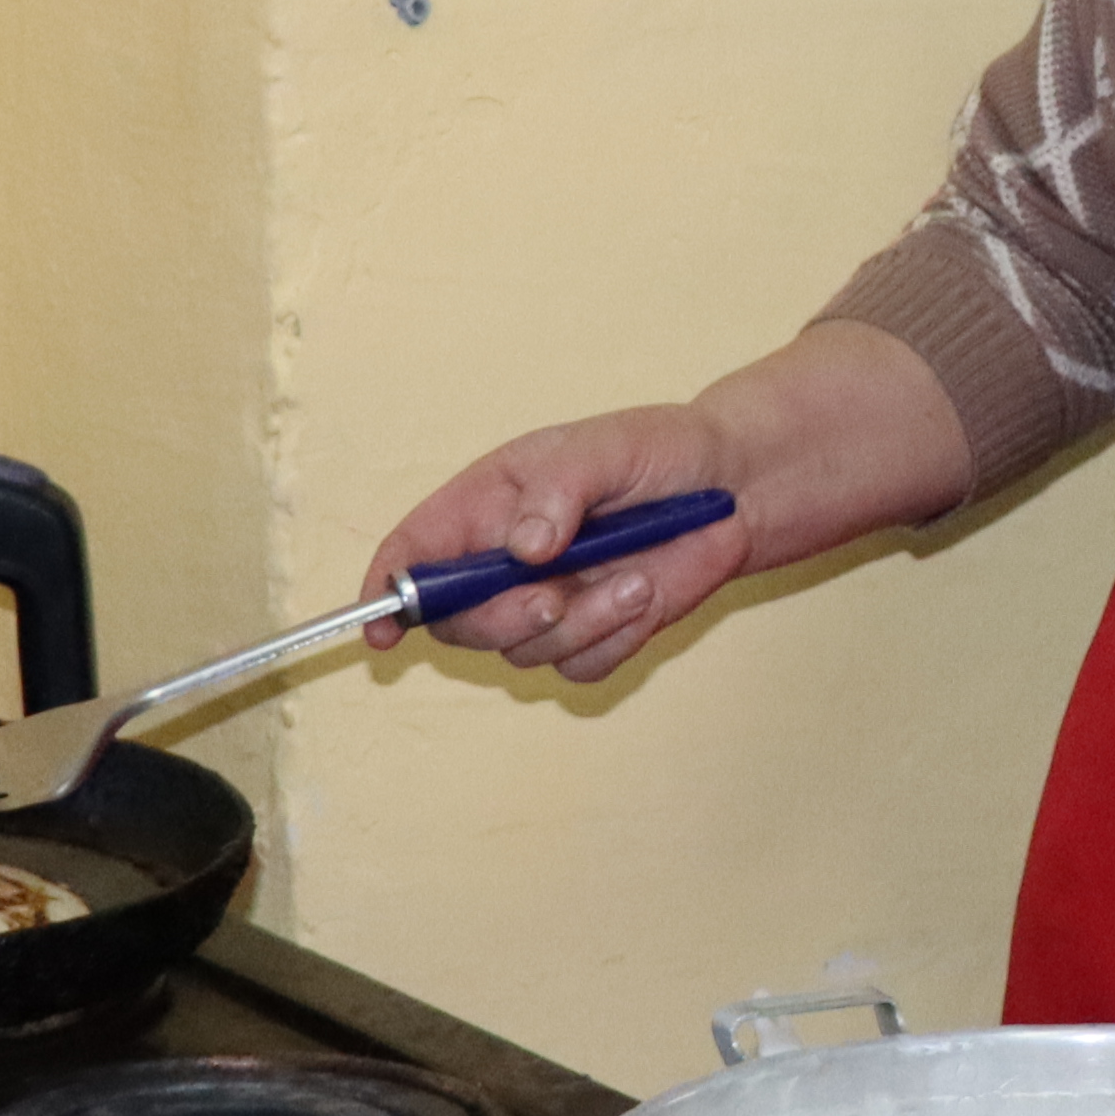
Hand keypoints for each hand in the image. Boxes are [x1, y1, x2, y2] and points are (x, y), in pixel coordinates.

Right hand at [368, 410, 758, 684]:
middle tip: (551, 599)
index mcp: (484, 507)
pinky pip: (580, 666)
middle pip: (456, 622)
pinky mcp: (592, 636)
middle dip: (500, 619)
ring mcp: (545, 604)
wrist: (730, 490)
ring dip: (579, 625)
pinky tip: (646, 594)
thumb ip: (558, 489)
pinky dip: (613, 640)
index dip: (387, 591)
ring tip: (635, 579)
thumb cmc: (655, 452)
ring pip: (522, 652)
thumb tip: (523, 547)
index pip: (413, 553)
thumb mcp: (603, 449)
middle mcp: (503, 562)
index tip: (384, 626)